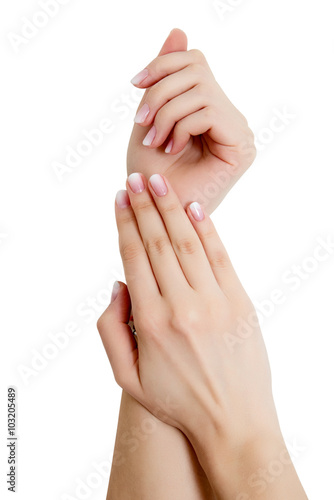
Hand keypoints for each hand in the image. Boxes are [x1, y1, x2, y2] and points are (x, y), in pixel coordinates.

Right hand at [98, 172, 277, 443]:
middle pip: (158, 242)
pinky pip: (220, 256)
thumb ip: (111, 330)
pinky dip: (206, 229)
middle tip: (135, 180)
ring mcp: (215, 301)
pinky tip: (193, 208)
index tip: (119, 200)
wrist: (234, 422)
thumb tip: (119, 285)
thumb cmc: (178, 401)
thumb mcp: (127, 378)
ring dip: (171, 208)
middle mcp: (182, 305)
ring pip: (188, 242)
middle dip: (144, 206)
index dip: (125, 224)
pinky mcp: (240, 302)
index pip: (134, 258)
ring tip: (159, 183)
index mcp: (152, 322)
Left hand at [127, 29, 255, 213]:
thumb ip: (165, 77)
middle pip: (196, 67)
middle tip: (144, 122)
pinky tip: (172, 148)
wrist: (154, 213)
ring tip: (156, 141)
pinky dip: (180, 126)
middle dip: (160, 91)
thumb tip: (178, 31)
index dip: (162, 64)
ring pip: (199, 89)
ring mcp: (239, 131)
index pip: (193, 61)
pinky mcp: (242, 145)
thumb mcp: (150, 116)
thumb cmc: (150, 174)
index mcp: (209, 109)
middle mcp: (229, 116)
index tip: (135, 85)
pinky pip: (207, 111)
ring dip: (166, 113)